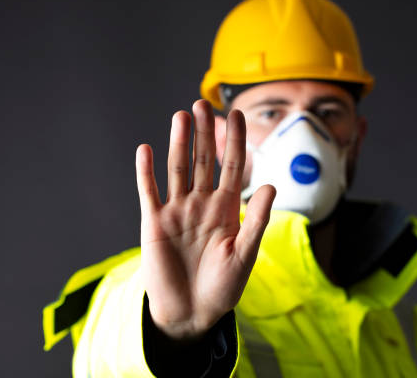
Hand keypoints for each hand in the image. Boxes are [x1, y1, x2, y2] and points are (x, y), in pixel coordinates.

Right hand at [135, 99, 275, 339]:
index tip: (238, 114)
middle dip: (204, 133)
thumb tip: (271, 186)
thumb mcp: (245, 254)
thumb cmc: (223, 287)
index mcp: (226, 209)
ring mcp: (177, 211)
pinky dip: (146, 172)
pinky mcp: (154, 223)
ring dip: (179, 143)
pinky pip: (149, 192)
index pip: (234, 167)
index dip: (235, 141)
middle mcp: (202, 204)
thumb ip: (256, 221)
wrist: (192, 313)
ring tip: (181, 117)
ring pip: (178, 170)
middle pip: (203, 161)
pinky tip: (146, 149)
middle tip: (203, 104)